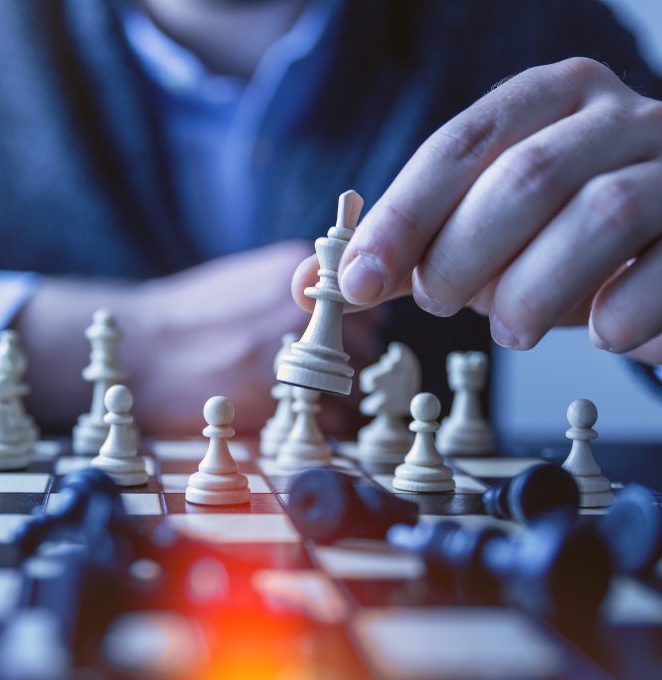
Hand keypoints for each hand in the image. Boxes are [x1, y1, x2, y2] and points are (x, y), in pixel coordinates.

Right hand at [20, 241, 379, 434]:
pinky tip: (290, 419)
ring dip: (336, 400)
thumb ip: (296, 291)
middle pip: (365, 347)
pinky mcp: (278, 400)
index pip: (367, 305)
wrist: (141, 351)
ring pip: (352, 388)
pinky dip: (322, 428)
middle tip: (314, 378)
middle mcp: (302, 310)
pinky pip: (331, 422)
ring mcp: (292, 354)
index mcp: (296, 273)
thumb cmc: (188, 318)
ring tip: (300, 401)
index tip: (338, 344)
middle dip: (346, 367)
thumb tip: (339, 309)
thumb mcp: (246, 280)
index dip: (355, 330)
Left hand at [294, 58, 661, 363]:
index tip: (356, 282)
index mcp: (547, 101)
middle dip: (465, 256)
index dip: (401, 217)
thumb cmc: (562, 241)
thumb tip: (308, 285)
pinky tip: (598, 331)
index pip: (459, 146)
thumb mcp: (478, 236)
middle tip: (442, 302)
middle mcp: (617, 117)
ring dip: (533, 292)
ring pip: (601, 214)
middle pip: (526, 176)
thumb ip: (403, 254)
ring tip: (511, 328)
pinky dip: (619, 314)